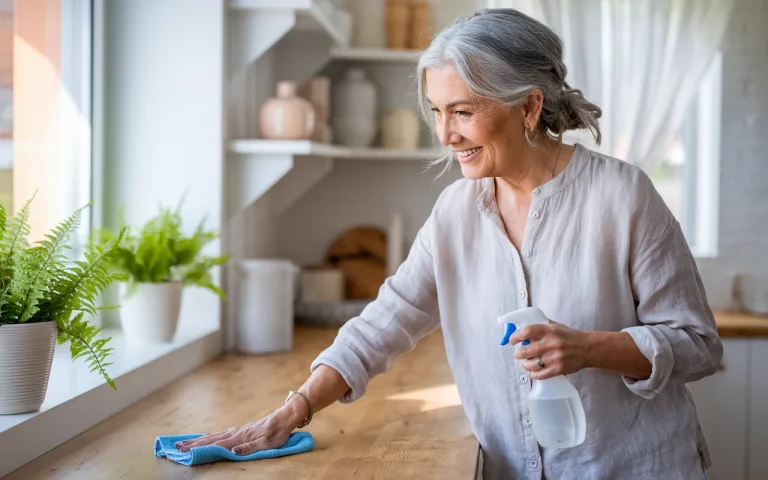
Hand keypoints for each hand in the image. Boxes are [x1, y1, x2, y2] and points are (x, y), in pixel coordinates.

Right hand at [174, 404, 300, 454]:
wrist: (285, 417)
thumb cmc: (278, 432)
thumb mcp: (267, 443)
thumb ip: (250, 448)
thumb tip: (232, 452)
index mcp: (239, 437)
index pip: (215, 444)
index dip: (199, 448)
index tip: (184, 451)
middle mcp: (235, 433)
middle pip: (210, 439)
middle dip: (193, 444)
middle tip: (176, 447)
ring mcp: (237, 430)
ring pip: (213, 436)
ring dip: (198, 440)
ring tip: (184, 442)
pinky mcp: (240, 430)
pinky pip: (220, 434)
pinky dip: (209, 437)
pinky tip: (205, 438)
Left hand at [510, 320, 592, 379]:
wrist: (588, 348)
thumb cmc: (569, 336)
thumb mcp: (556, 326)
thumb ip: (541, 326)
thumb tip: (522, 327)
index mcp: (550, 330)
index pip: (528, 331)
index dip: (517, 336)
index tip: (512, 340)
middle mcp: (552, 343)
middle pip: (527, 350)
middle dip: (519, 353)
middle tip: (518, 354)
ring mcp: (555, 357)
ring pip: (532, 364)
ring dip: (526, 364)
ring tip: (526, 362)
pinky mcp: (559, 369)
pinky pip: (540, 374)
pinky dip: (533, 374)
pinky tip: (533, 372)